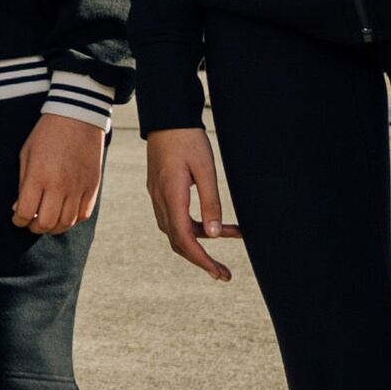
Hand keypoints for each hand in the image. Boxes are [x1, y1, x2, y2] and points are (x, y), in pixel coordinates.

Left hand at [12, 109, 107, 234]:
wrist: (77, 118)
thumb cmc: (46, 135)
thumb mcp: (26, 155)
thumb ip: (22, 183)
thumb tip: (18, 208)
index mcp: (39, 176)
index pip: (26, 212)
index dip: (18, 220)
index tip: (16, 218)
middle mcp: (59, 185)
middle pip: (46, 223)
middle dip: (34, 227)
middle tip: (31, 223)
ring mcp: (78, 187)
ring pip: (66, 223)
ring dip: (53, 227)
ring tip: (46, 221)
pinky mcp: (93, 187)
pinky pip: (83, 214)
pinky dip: (72, 220)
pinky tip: (64, 213)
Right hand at [142, 125, 238, 282]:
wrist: (166, 116)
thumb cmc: (189, 139)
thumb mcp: (206, 169)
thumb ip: (210, 202)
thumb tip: (214, 234)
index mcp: (171, 196)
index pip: (184, 239)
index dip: (202, 259)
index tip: (219, 272)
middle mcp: (160, 200)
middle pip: (177, 241)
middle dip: (201, 259)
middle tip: (224, 273)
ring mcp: (157, 195)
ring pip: (176, 230)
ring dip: (201, 239)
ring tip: (232, 234)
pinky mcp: (160, 189)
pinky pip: (175, 217)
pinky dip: (194, 225)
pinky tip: (212, 221)